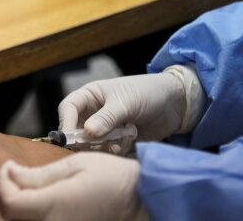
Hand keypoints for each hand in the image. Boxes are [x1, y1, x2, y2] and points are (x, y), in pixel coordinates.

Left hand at [0, 154, 148, 220]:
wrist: (142, 202)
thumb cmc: (113, 179)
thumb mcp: (75, 166)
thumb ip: (38, 174)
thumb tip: (9, 172)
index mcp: (53, 205)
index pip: (7, 200)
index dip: (1, 180)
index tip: (10, 166)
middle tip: (10, 181)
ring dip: (9, 213)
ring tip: (20, 194)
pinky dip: (24, 220)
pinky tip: (32, 207)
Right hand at [58, 73, 185, 141]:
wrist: (176, 105)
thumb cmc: (147, 93)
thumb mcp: (125, 103)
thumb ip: (106, 118)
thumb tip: (87, 132)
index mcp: (90, 96)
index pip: (68, 108)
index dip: (66, 123)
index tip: (69, 138)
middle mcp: (93, 112)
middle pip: (76, 130)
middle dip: (87, 140)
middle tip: (99, 145)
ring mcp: (105, 127)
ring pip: (92, 143)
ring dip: (105, 146)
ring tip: (121, 141)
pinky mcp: (116, 140)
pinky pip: (107, 150)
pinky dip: (116, 149)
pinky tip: (129, 141)